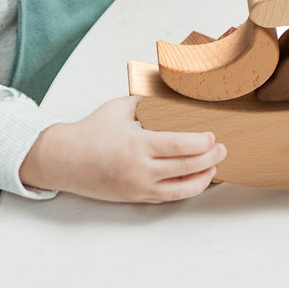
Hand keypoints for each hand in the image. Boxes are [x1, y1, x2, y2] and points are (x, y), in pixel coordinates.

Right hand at [19, 96, 226, 202]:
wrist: (64, 160)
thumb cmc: (91, 130)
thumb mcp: (118, 108)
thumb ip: (146, 100)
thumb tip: (169, 90)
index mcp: (137, 145)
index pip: (179, 146)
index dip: (201, 143)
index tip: (213, 135)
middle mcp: (140, 170)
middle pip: (185, 168)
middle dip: (209, 159)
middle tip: (223, 149)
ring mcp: (138, 187)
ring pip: (180, 189)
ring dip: (202, 178)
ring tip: (215, 166)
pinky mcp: (136, 197)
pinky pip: (168, 197)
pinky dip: (186, 189)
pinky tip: (196, 179)